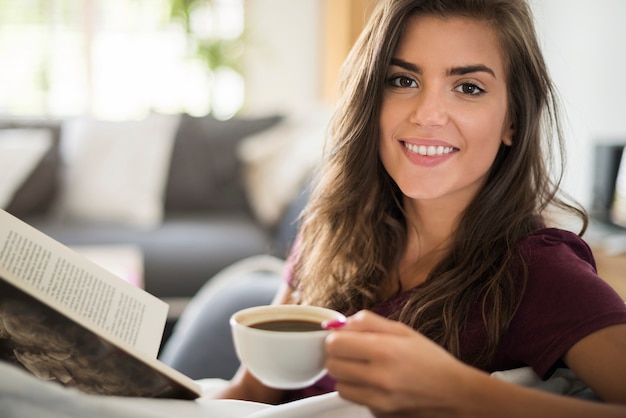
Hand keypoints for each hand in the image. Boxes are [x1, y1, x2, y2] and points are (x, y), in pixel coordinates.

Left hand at [324, 310, 472, 416]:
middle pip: (332, 365)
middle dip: (339, 356)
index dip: (337, 338)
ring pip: (339, 385)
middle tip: (354, 352)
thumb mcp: (403, 330)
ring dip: (346, 375)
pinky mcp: (379, 413)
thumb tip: (339, 324)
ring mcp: (378, 399)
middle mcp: (379, 377)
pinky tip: (375, 383)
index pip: (334, 344)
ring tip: (365, 368)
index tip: (345, 337)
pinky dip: (358, 390)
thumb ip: (367, 322)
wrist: (454, 394)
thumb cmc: (431, 360)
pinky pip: (354, 399)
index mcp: (385, 350)